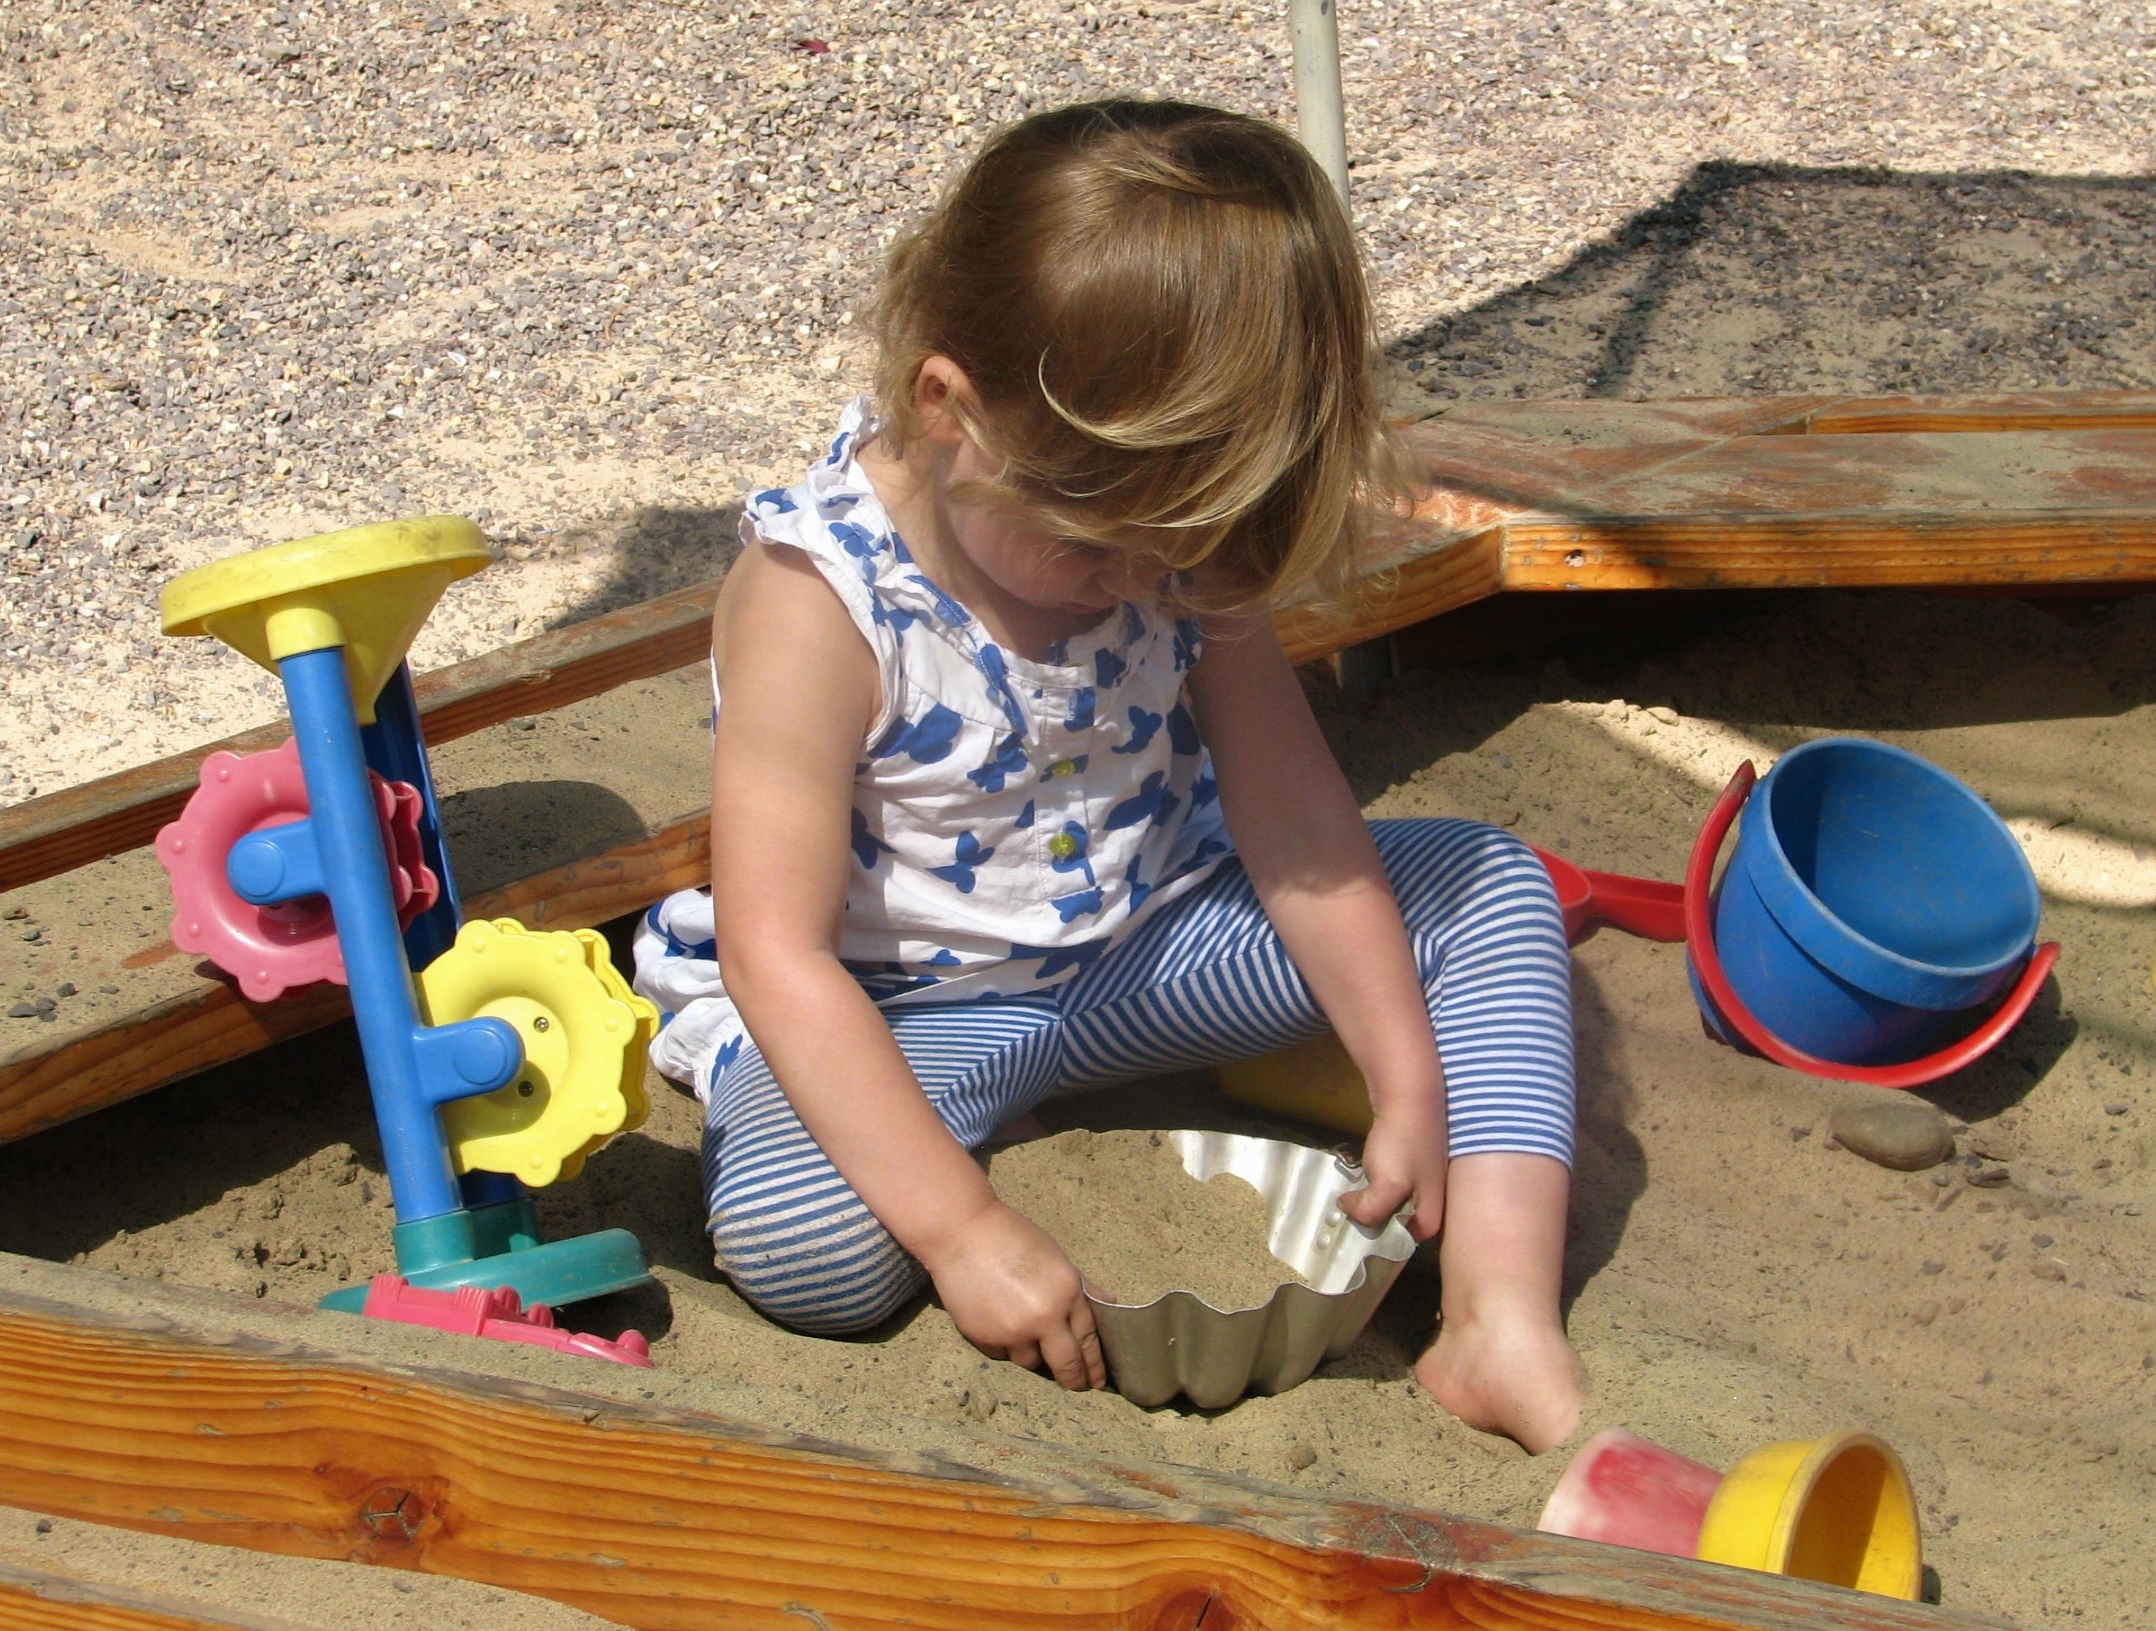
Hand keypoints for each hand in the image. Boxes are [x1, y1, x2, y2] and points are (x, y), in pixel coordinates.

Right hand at [918, 1200, 1105, 1390]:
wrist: (962, 1232)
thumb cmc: (1013, 1237)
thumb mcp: (1056, 1257)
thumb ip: (1082, 1287)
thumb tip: (1108, 1303)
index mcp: (1067, 1293)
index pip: (1087, 1340)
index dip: (1094, 1365)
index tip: (1096, 1380)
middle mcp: (1043, 1318)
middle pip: (1066, 1365)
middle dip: (1074, 1380)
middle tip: (1076, 1385)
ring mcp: (1012, 1331)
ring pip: (1030, 1362)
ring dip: (1033, 1354)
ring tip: (1027, 1335)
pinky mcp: (984, 1337)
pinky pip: (1001, 1354)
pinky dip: (1005, 1345)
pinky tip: (1000, 1324)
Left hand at [1338, 1094, 1447, 1241]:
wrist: (1410, 1096)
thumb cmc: (1404, 1144)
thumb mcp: (1388, 1185)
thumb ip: (1371, 1210)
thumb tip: (1348, 1210)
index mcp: (1431, 1219)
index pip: (1399, 1247)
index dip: (1373, 1245)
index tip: (1348, 1240)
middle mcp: (1431, 1206)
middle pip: (1393, 1227)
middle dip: (1370, 1223)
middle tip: (1343, 1218)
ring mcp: (1422, 1185)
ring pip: (1388, 1206)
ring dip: (1368, 1204)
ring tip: (1346, 1201)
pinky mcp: (1411, 1168)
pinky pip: (1387, 1188)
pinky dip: (1372, 1186)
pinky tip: (1358, 1180)